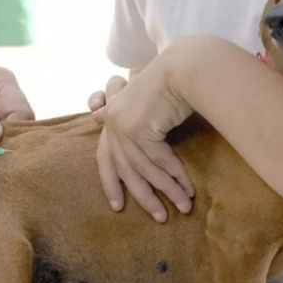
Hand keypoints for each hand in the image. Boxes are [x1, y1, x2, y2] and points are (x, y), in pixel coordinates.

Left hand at [92, 57, 194, 221]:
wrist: (184, 66)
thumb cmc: (170, 80)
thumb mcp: (144, 101)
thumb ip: (125, 115)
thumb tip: (95, 113)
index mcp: (111, 116)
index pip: (105, 157)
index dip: (111, 183)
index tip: (118, 206)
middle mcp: (112, 121)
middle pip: (125, 170)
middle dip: (143, 196)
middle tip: (158, 217)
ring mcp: (123, 125)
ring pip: (145, 169)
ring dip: (167, 190)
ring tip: (183, 206)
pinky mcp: (138, 128)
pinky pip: (159, 161)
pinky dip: (175, 177)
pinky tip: (187, 189)